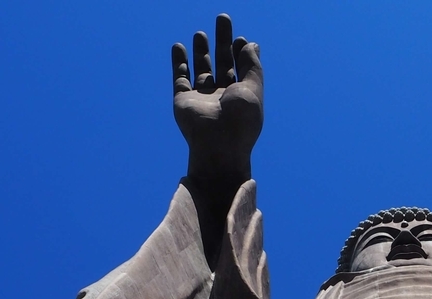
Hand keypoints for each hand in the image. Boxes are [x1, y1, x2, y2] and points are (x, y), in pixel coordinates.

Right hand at [172, 14, 263, 188]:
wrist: (218, 147)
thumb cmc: (240, 122)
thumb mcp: (252, 90)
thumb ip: (251, 66)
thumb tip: (251, 43)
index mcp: (241, 96)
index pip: (241, 69)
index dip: (241, 52)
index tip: (241, 38)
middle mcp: (222, 96)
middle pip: (222, 63)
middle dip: (223, 41)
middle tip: (223, 19)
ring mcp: (202, 98)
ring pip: (201, 69)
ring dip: (201, 51)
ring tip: (201, 33)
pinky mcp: (184, 100)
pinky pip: (179, 78)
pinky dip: (179, 62)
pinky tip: (179, 46)